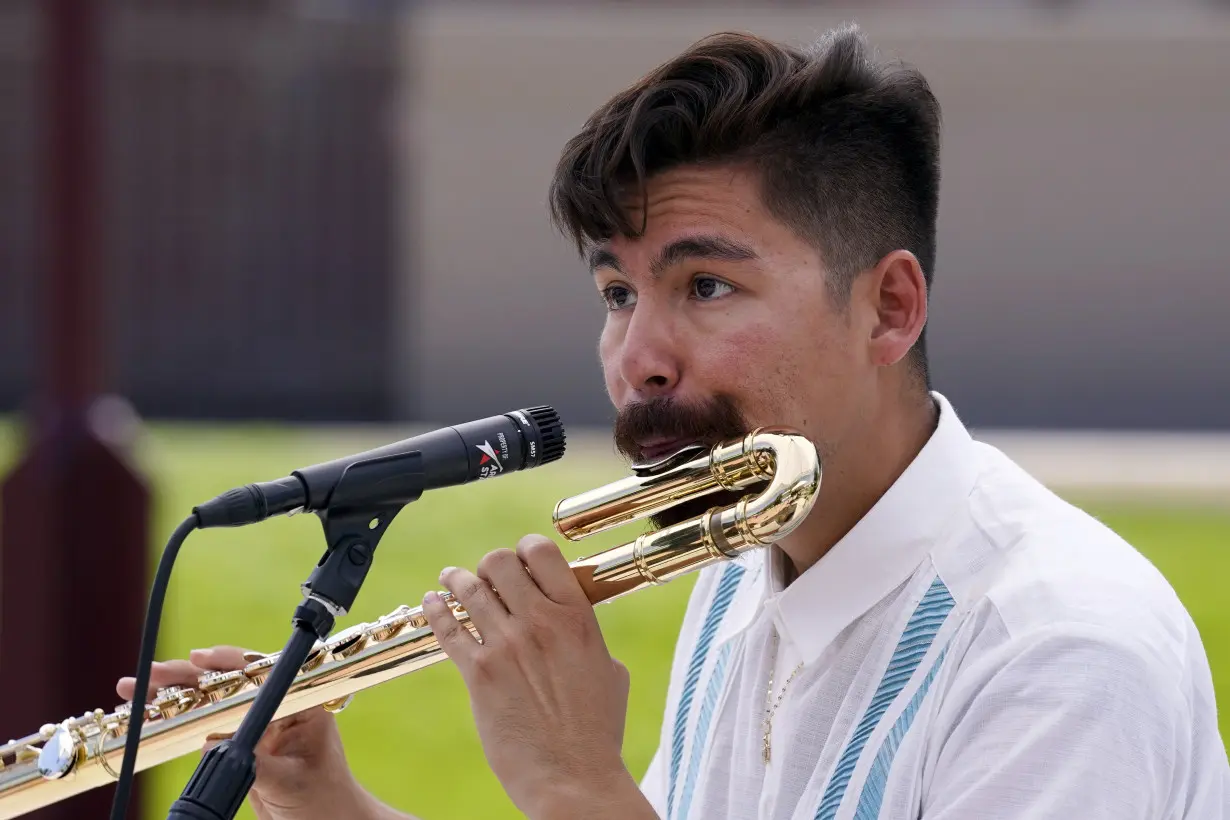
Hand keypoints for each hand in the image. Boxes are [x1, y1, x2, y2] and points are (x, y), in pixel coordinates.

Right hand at [117, 647, 375, 819]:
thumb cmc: (324, 799)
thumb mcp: (291, 781)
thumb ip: (257, 764)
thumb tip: (215, 746)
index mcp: (299, 702)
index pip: (260, 671)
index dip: (226, 662)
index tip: (197, 658)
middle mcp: (276, 707)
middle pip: (227, 683)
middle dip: (185, 677)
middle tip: (146, 675)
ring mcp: (256, 724)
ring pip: (210, 701)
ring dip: (172, 697)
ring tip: (134, 692)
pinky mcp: (240, 744)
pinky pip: (205, 726)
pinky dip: (176, 722)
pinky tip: (148, 719)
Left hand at [422, 535, 654, 819]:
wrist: (573, 778)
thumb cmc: (597, 732)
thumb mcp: (609, 671)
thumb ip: (588, 638)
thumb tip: (574, 625)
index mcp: (577, 616)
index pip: (542, 552)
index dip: (525, 549)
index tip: (519, 559)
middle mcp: (540, 622)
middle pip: (498, 563)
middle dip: (489, 566)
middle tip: (486, 577)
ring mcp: (506, 645)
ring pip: (469, 589)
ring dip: (456, 581)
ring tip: (449, 579)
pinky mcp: (478, 673)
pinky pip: (448, 628)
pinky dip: (435, 610)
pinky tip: (431, 602)